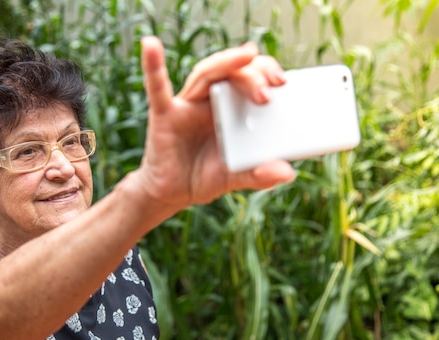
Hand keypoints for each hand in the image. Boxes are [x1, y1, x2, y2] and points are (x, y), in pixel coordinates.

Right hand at [134, 36, 295, 209]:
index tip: (283, 81)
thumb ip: (260, 174)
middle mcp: (210, 100)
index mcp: (232, 109)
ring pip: (206, 74)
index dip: (266, 72)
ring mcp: (187, 105)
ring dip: (226, 64)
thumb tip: (287, 172)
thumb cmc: (205, 177)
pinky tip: (150, 47)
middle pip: (233, 73)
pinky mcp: (164, 115)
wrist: (171, 194)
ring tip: (246, 55)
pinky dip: (153, 66)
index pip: (251, 78)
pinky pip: (157, 88)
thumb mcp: (236, 177)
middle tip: (269, 90)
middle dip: (253, 75)